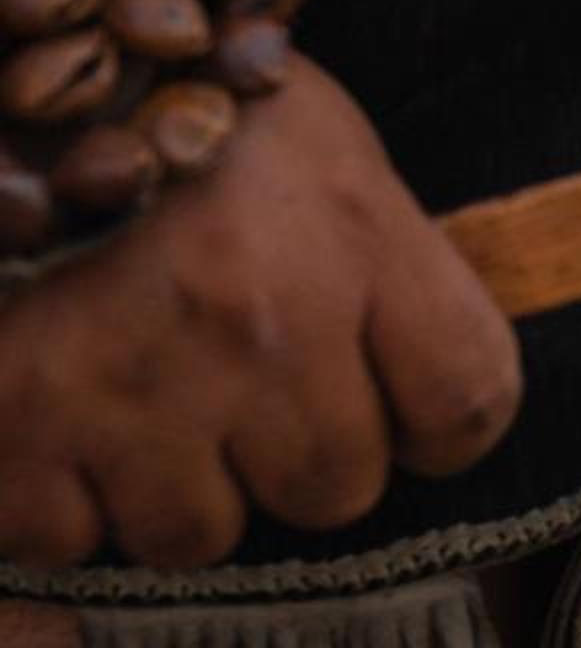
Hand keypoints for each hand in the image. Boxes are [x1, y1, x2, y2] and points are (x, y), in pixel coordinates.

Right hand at [0, 56, 522, 568]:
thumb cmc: (157, 109)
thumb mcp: (306, 144)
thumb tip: (424, 395)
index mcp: (348, 228)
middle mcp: (255, 316)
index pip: (468, 400)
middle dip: (287, 457)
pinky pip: (62, 538)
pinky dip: (51, 497)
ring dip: (169, 487)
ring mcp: (129, 377)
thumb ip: (380, 265)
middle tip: (226, 385)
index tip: (393, 408)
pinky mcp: (8, 420)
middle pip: (334, 489)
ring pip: (197, 534)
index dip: (434, 426)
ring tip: (129, 396)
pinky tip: (44, 416)